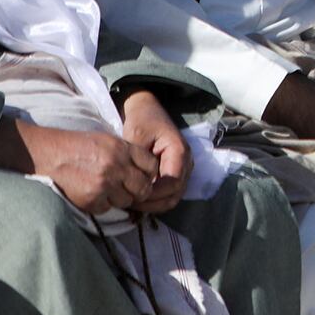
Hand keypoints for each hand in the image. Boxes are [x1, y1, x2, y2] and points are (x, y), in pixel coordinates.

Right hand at [0, 118, 157, 214]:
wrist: (48, 154)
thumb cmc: (78, 146)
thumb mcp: (108, 141)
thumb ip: (128, 154)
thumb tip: (147, 171)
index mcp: (123, 148)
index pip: (152, 166)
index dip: (149, 174)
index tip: (142, 177)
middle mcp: (117, 166)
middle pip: (143, 187)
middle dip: (139, 191)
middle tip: (129, 190)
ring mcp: (104, 184)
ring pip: (127, 201)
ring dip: (119, 199)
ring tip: (107, 191)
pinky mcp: (91, 199)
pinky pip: (107, 209)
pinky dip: (102, 205)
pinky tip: (92, 195)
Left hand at [118, 89, 189, 213]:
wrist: (147, 110)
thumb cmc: (142, 121)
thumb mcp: (136, 137)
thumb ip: (138, 161)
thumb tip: (136, 185)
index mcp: (179, 152)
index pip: (172, 184)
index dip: (153, 195)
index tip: (131, 196)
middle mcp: (186, 163)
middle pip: (174, 195)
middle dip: (152, 203)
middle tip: (128, 203)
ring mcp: (182, 169)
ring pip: (172, 197)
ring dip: (153, 205)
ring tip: (131, 203)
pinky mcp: (175, 172)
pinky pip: (168, 193)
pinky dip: (154, 200)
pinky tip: (136, 198)